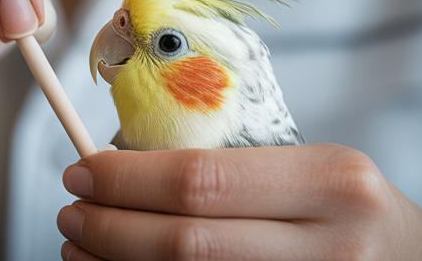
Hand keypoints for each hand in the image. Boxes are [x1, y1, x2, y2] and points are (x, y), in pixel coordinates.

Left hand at [57, 145, 421, 259]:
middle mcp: (330, 247)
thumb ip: (235, 171)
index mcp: (330, 181)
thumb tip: (121, 169)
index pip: (199, 180)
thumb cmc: (351, 218)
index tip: (81, 172)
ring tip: (80, 251)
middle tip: (70, 214)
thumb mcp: (315, 175)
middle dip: (108, 228)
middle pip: (186, 243)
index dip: (125, 181)